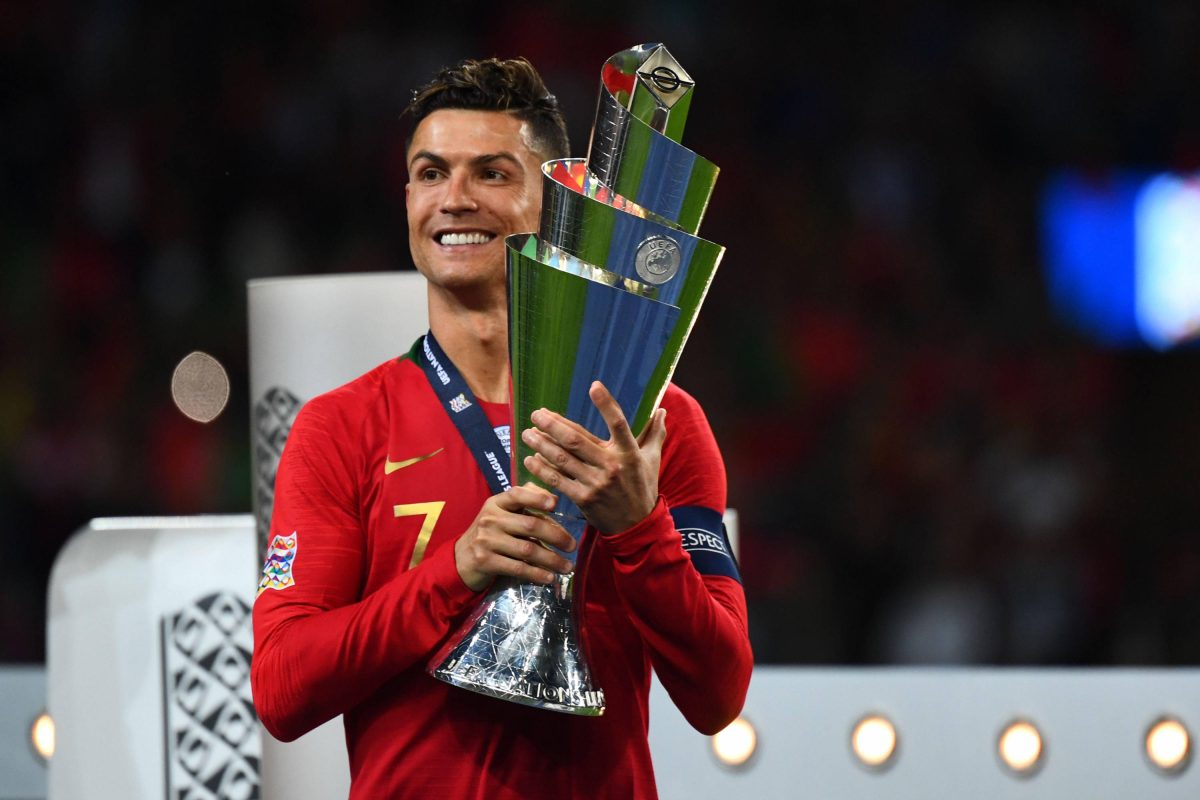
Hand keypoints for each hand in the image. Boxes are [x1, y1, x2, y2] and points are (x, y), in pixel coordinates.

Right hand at [454, 482, 575, 591]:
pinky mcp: (486, 561)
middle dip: (556, 536)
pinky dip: (537, 574)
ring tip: (567, 567)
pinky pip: (518, 568)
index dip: (537, 498)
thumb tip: (552, 497)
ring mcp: (487, 541)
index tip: (555, 504)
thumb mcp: (501, 513)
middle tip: (572, 546)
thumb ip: (524, 502)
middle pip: (530, 525)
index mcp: (496, 503)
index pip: (517, 495)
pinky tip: (550, 578)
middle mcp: (491, 519)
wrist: (461, 559)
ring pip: (528, 549)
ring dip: (552, 559)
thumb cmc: (490, 534)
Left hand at [520, 381, 666, 534]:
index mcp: (629, 452)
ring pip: (562, 459)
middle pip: (576, 440)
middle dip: (552, 424)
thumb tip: (662, 410)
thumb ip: (656, 433)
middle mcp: (611, 465)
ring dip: (541, 444)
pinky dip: (542, 468)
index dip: (606, 404)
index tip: (594, 386)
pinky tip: (530, 458)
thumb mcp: (652, 460)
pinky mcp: (583, 499)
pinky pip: (557, 480)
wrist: (637, 527)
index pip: (618, 423)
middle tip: (537, 414)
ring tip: (527, 433)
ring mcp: (595, 483)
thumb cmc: (643, 488)